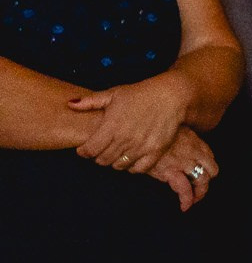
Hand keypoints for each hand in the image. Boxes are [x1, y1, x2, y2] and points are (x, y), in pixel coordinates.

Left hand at [69, 71, 193, 173]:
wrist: (171, 95)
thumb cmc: (141, 93)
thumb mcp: (113, 93)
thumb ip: (90, 101)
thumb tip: (69, 104)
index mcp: (111, 126)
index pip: (89, 150)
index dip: (84, 152)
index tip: (84, 149)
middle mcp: (125, 139)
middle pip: (103, 160)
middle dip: (98, 157)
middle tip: (100, 151)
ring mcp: (141, 147)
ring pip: (119, 166)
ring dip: (114, 162)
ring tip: (115, 154)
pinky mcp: (155, 151)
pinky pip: (139, 169)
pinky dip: (132, 167)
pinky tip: (131, 159)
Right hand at [145, 127, 219, 211]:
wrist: (138, 133)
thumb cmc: (152, 130)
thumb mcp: (172, 129)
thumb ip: (178, 139)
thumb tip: (173, 146)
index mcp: (195, 142)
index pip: (210, 156)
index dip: (207, 166)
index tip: (202, 170)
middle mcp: (193, 152)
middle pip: (212, 170)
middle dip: (208, 180)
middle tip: (200, 188)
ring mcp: (183, 163)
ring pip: (202, 181)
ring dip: (200, 193)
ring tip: (195, 200)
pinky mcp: (170, 172)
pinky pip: (184, 189)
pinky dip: (186, 199)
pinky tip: (185, 207)